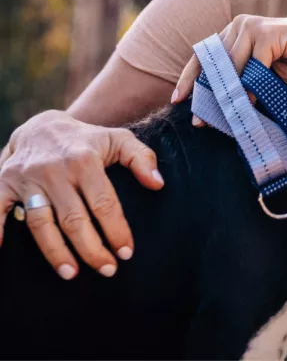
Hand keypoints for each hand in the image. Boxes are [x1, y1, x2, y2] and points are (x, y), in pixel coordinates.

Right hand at [0, 110, 163, 278]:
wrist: (42, 126)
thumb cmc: (87, 140)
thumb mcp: (119, 139)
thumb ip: (142, 158)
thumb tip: (158, 185)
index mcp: (85, 160)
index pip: (103, 202)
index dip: (116, 229)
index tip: (126, 252)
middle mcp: (55, 170)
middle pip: (74, 218)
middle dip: (91, 248)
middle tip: (107, 270)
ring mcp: (27, 178)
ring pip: (40, 222)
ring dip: (55, 251)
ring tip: (71, 273)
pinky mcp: (4, 183)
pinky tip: (2, 251)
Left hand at [173, 16, 286, 111]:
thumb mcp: (258, 74)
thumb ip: (237, 81)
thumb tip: (210, 108)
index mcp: (232, 31)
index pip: (203, 56)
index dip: (190, 78)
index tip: (178, 100)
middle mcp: (238, 25)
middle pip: (213, 62)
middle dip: (206, 93)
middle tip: (200, 120)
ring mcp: (252, 26)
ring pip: (230, 64)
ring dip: (227, 93)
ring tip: (224, 116)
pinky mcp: (268, 33)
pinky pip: (253, 65)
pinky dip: (250, 86)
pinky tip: (249, 104)